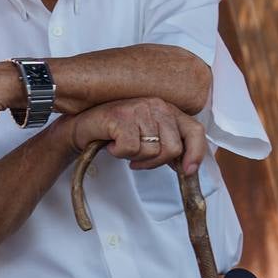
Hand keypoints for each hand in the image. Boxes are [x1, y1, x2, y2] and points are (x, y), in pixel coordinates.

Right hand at [68, 97, 205, 173]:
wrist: (82, 126)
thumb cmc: (115, 132)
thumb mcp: (147, 135)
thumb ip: (167, 144)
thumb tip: (187, 166)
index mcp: (167, 109)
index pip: (195, 130)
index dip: (196, 153)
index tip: (188, 171)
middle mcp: (157, 105)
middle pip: (173, 148)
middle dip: (155, 162)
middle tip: (138, 160)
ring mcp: (139, 109)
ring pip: (152, 151)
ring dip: (135, 157)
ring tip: (123, 147)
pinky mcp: (122, 117)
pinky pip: (131, 149)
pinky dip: (119, 153)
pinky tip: (112, 143)